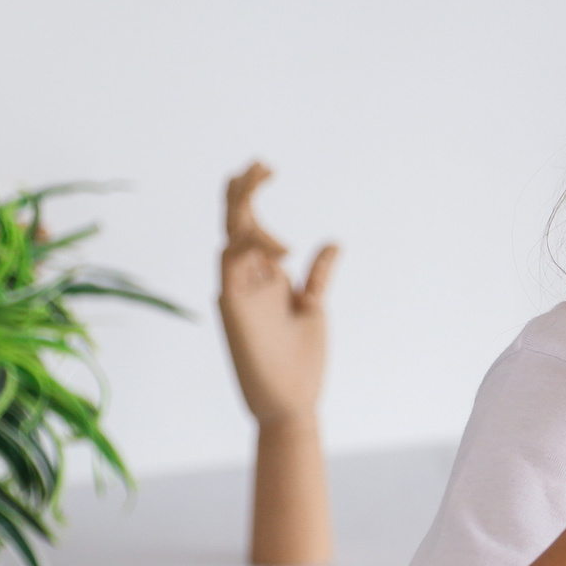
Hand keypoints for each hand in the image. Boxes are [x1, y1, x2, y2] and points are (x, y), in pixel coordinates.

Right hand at [219, 162, 337, 425]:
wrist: (291, 403)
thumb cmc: (299, 359)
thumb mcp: (313, 307)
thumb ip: (317, 276)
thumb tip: (333, 242)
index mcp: (264, 278)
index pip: (250, 227)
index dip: (252, 195)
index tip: (266, 167)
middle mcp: (246, 281)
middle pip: (236, 226)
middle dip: (244, 192)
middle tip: (259, 163)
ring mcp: (238, 295)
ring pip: (232, 240)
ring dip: (244, 208)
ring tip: (257, 178)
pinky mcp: (236, 312)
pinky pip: (232, 270)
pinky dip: (248, 250)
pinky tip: (279, 243)